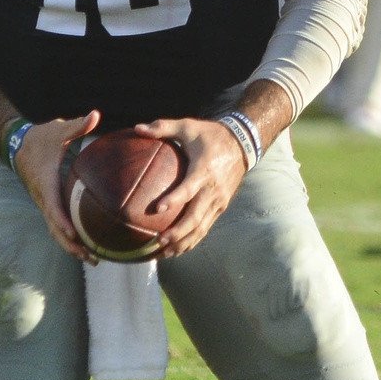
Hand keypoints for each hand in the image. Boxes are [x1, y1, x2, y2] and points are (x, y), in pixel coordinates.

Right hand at [12, 110, 99, 261]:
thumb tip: (96, 114)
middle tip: (92, 258)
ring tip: (93, 260)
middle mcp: (43, 198)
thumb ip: (77, 125)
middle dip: (72, 245)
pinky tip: (86, 246)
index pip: (53, 207)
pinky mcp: (47, 205)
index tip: (74, 235)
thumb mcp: (58, 130)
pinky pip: (57, 226)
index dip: (63, 222)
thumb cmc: (41, 137)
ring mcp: (44, 204)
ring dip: (72, 247)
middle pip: (55, 228)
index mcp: (46, 183)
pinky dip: (70, 238)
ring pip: (56, 232)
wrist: (18, 144)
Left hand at [130, 117, 248, 258]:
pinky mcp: (221, 207)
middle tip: (159, 241)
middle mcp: (213, 189)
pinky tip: (177, 250)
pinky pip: (206, 227)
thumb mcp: (188, 126)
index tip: (157, 209)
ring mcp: (218, 201)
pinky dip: (192, 240)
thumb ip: (163, 127)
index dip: (173, 200)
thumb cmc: (210, 135)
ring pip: (201, 228)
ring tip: (164, 253)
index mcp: (204, 170)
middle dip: (178, 232)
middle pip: (195, 217)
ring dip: (183, 242)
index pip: (188, 189)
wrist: (242, 144)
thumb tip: (137, 128)